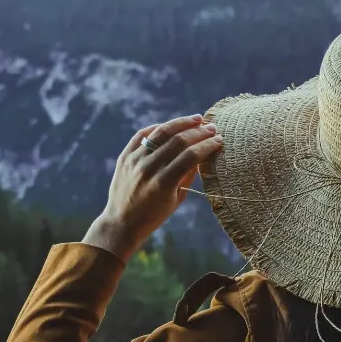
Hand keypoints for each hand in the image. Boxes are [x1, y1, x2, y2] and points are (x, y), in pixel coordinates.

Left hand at [83, 114, 222, 259]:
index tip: (219, 140)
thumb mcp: (177, 199)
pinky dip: (158, 127)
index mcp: (164, 183)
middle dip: (199, 132)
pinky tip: (171, 125)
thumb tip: (202, 153)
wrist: (121, 222)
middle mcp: (148, 168)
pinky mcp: (125, 156)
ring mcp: (134, 160)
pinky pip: (143, 134)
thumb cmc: (154, 215)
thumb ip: (189, 175)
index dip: (207, 145)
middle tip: (212, 128)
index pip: (191, 155)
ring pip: (161, 132)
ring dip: (181, 123)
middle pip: (178, 140)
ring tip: (196, 119)